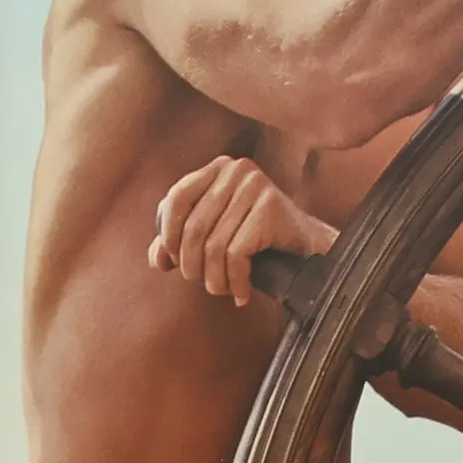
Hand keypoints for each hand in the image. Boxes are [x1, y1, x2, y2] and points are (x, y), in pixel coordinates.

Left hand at [148, 155, 335, 307]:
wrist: (306, 248)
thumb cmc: (256, 240)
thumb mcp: (214, 234)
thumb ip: (180, 242)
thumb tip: (156, 259)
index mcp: (217, 168)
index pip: (176, 198)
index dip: (168, 234)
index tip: (173, 261)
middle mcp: (235, 170)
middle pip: (194, 227)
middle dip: (192, 265)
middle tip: (203, 283)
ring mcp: (255, 186)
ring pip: (214, 245)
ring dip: (214, 279)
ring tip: (222, 289)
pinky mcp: (270, 207)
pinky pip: (237, 254)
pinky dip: (236, 281)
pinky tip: (242, 293)